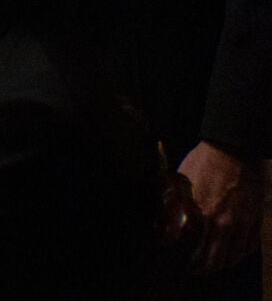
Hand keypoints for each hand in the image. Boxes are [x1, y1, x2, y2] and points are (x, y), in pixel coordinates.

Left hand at [178, 140, 264, 273]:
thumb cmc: (203, 162)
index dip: (187, 263)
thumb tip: (162, 218)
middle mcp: (224, 224)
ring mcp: (243, 223)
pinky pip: (249, 246)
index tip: (180, 265)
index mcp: (202, 215)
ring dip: (222, 264)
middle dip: (203, 269)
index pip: (195, 253)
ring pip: (234, 257)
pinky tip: (230, 253)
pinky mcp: (255, 219)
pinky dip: (239, 253)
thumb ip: (175, 204)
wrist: (234, 148)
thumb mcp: (180, 182)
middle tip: (194, 270)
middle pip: (216, 262)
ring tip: (211, 265)